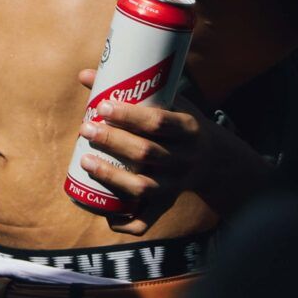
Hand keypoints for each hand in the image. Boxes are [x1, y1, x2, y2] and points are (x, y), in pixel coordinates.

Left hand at [72, 67, 260, 235]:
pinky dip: (128, 222)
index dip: (129, 116)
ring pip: (144, 188)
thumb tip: (83, 74)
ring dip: (112, 177)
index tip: (102, 106)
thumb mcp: (167, 101)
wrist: (214, 160)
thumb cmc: (178, 122)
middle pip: (147, 154)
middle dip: (113, 141)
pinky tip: (106, 216)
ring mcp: (176, 184)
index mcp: (188, 128)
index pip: (158, 122)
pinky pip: (148, 220)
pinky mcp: (168, 203)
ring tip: (85, 161)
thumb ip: (129, 89)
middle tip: (85, 128)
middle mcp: (185, 159)